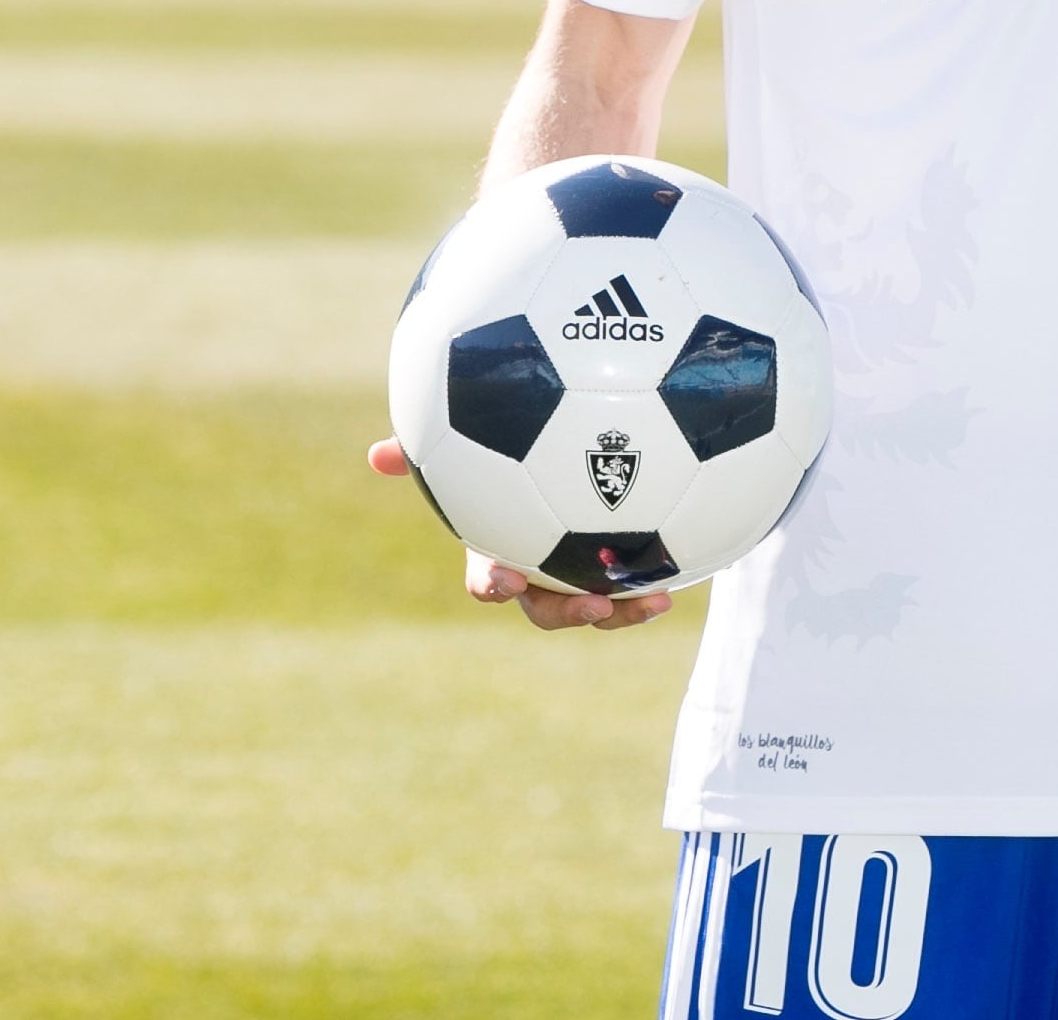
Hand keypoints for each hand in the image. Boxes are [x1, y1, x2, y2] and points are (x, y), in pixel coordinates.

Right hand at [366, 437, 674, 631]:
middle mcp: (542, 571)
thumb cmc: (511, 452)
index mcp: (503, 550)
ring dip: (623, 609)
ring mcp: (582, 574)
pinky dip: (654, 584)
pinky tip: (680, 577)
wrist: (577, 463)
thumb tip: (376, 455)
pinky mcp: (622, 568)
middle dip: (567, 612)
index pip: (489, 578)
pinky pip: (636, 585)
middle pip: (547, 607)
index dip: (495, 584)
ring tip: (651, 601)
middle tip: (593, 604)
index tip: (507, 580)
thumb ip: (432, 449)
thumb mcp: (476, 445)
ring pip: (598, 605)